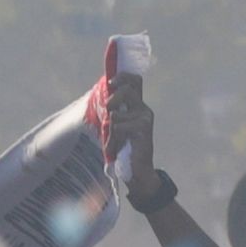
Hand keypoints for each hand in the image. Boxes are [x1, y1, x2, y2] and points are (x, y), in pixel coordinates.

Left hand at [105, 72, 158, 190]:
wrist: (137, 170)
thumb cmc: (124, 149)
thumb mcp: (115, 127)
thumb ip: (112, 112)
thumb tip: (100, 98)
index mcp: (137, 106)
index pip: (135, 81)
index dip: (123, 77)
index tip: (110, 82)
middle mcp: (143, 109)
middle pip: (127, 90)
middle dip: (113, 99)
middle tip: (108, 110)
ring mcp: (144, 118)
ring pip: (116, 114)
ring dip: (110, 130)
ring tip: (116, 142)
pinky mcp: (142, 128)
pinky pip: (118, 126)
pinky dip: (113, 139)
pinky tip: (118, 147)